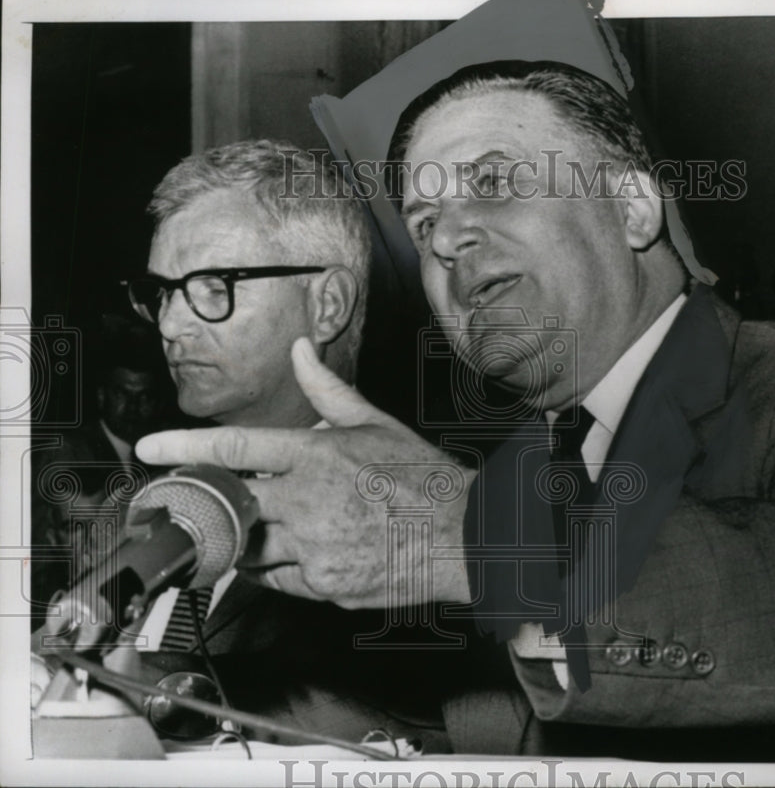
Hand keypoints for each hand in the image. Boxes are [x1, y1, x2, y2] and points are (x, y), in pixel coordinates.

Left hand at [136, 339, 473, 607]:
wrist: (462, 535)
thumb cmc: (422, 478)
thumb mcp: (375, 424)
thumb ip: (328, 390)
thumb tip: (302, 352)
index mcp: (315, 455)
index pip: (234, 449)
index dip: (184, 448)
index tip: (150, 449)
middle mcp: (306, 501)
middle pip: (230, 505)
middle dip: (205, 505)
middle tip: (192, 505)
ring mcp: (313, 547)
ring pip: (249, 547)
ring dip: (246, 538)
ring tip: (264, 529)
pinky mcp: (323, 584)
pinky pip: (278, 580)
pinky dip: (276, 567)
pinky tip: (296, 553)